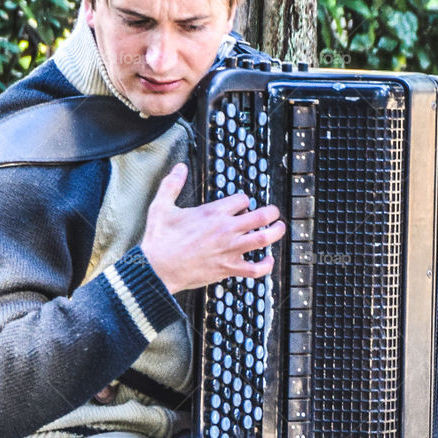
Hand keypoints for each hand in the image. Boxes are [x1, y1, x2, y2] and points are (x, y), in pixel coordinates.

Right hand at [140, 163, 285, 294]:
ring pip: (263, 239)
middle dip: (272, 212)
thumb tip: (179, 168)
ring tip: (280, 228)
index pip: (242, 200)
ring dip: (276, 233)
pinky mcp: (228, 268)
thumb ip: (172, 184)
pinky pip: (255, 269)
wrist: (157, 268)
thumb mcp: (162, 206)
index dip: (244, 201)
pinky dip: (266, 265)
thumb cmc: (159, 239)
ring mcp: (230, 249)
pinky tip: (268, 260)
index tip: (242, 205)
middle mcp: (226, 229)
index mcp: (213, 212)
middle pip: (261, 216)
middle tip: (274, 212)